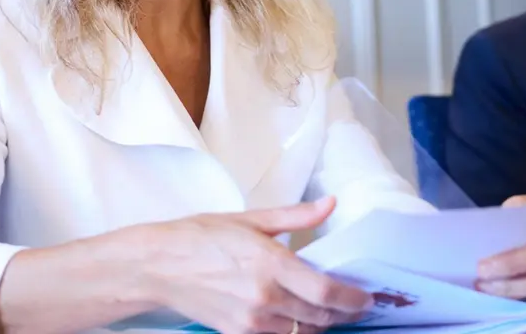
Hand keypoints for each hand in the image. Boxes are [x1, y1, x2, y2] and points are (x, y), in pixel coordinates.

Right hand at [146, 197, 372, 333]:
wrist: (158, 266)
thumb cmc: (201, 236)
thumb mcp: (251, 219)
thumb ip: (296, 217)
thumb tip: (330, 204)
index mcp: (271, 263)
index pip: (327, 292)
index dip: (354, 300)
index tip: (367, 298)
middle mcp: (265, 297)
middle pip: (321, 317)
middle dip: (344, 314)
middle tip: (356, 305)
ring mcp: (251, 321)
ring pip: (302, 332)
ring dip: (320, 324)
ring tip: (329, 310)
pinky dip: (295, 330)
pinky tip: (298, 317)